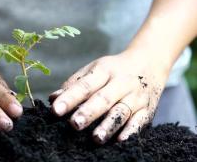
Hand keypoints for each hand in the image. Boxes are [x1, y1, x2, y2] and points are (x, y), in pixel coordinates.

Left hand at [50, 49, 166, 143]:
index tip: (55, 110)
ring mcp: (136, 96)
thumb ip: (74, 84)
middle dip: (88, 112)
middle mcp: (121, 82)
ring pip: (121, 111)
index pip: (84, 85)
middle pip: (103, 99)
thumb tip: (53, 99)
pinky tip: (121, 140)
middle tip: (74, 124)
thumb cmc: (113, 70)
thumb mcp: (94, 70)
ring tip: (96, 138)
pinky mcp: (148, 110)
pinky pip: (140, 121)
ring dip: (109, 125)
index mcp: (104, 70)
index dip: (70, 98)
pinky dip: (131, 131)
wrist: (149, 63)